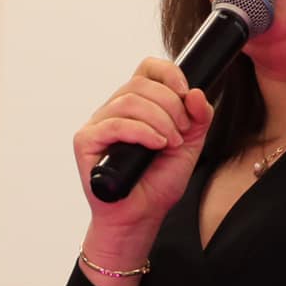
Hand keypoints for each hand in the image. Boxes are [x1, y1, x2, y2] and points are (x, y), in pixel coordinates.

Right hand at [74, 57, 213, 258]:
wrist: (141, 216)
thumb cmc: (158, 182)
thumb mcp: (190, 145)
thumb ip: (198, 118)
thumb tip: (196, 93)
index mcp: (137, 104)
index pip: (147, 69)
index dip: (168, 73)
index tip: (186, 92)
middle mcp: (114, 109)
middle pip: (140, 84)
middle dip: (170, 105)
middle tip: (182, 131)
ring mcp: (98, 124)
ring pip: (129, 101)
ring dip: (159, 120)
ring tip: (171, 142)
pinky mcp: (86, 141)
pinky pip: (115, 124)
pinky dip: (142, 132)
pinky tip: (156, 145)